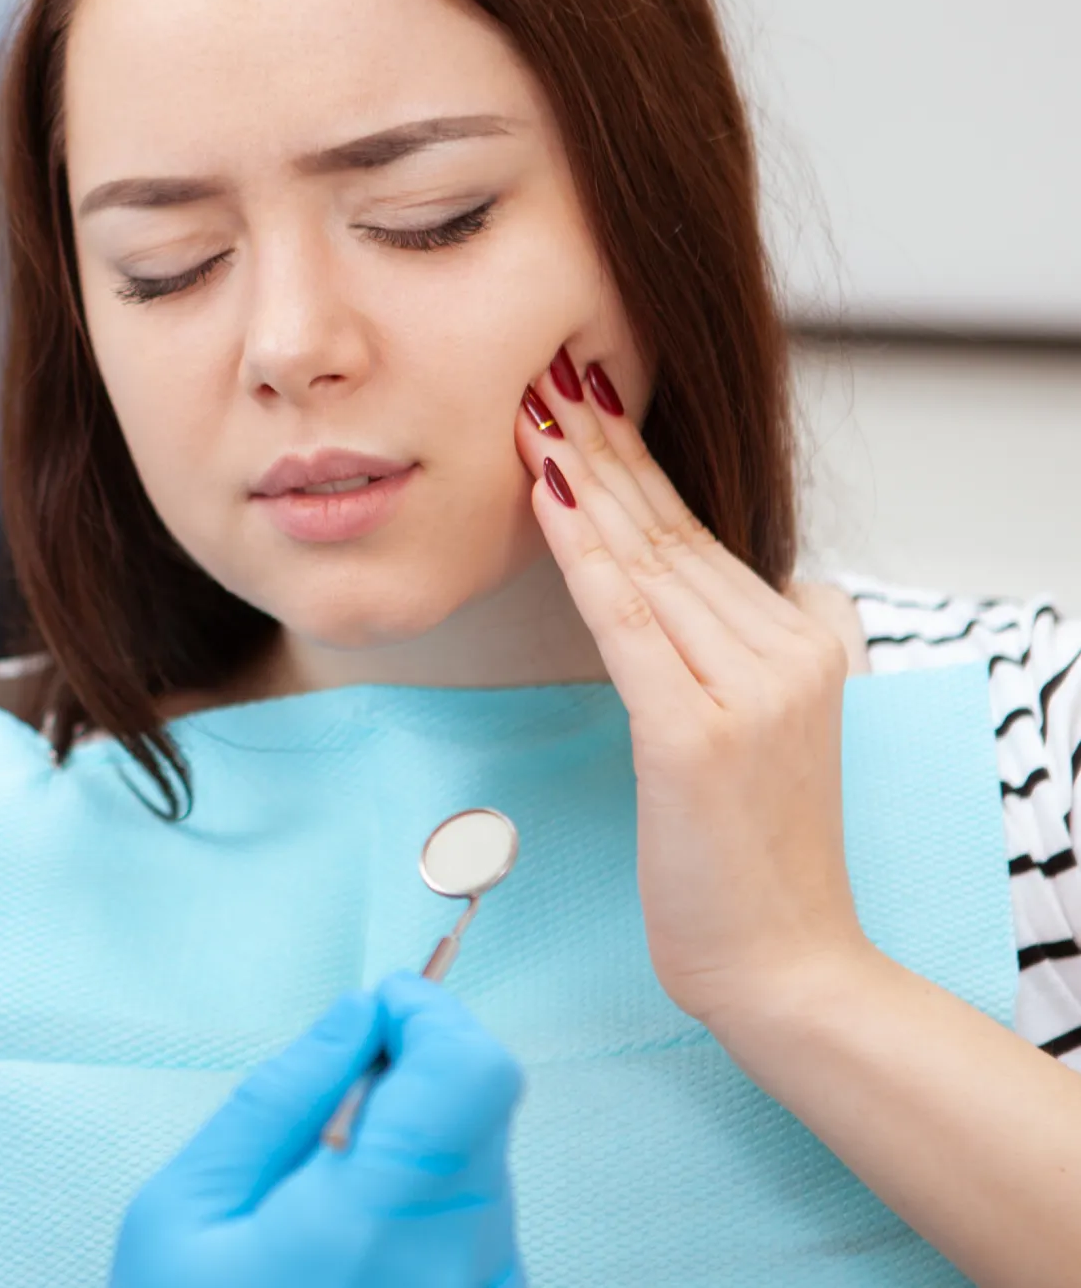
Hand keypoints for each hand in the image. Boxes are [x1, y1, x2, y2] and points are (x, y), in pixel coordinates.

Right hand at [110, 973, 522, 1287]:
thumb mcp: (187, 1208)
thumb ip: (281, 1095)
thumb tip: (358, 1016)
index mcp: (370, 1229)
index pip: (471, 1074)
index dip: (432, 1014)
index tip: (380, 1006)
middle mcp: (451, 1272)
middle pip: (484, 1108)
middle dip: (421, 1067)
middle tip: (341, 1088)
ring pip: (486, 1164)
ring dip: (427, 1138)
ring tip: (335, 1182)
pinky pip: (484, 1226)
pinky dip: (434, 1199)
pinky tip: (361, 1233)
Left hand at [514, 350, 867, 1032]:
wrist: (788, 966)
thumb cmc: (750, 854)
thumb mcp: (758, 728)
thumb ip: (729, 646)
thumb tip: (681, 578)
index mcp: (804, 636)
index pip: (696, 532)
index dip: (632, 462)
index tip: (580, 400)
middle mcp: (788, 646)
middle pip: (670, 529)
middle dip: (600, 444)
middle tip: (546, 370)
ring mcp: (751, 688)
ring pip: (646, 562)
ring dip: (582, 478)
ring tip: (532, 410)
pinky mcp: (699, 734)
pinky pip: (627, 622)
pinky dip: (584, 555)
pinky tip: (549, 496)